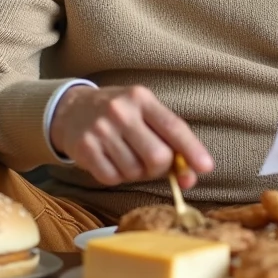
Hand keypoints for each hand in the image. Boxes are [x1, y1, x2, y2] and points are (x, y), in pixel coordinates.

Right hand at [49, 84, 213, 187]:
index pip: (174, 127)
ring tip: (127, 156)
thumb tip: (190, 177)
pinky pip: (112, 178)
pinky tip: (111, 161)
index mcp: (142, 99)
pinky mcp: (85, 148)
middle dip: (160, 168)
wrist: (71, 109)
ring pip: (135, 171)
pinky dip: (116, 177)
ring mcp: (101, 129)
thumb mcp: (144, 113)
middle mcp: (121, 111)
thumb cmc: (119, 114)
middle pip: (158, 156)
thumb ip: (169, 140)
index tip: (206, 167)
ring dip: (136, 173)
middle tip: (153, 164)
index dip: (192, 150)